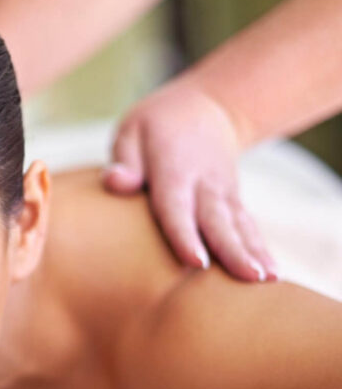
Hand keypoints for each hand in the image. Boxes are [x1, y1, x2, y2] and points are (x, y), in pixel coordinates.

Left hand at [102, 79, 277, 282]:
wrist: (204, 108)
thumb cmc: (155, 127)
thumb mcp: (132, 132)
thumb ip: (124, 161)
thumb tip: (116, 182)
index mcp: (174, 172)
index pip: (177, 209)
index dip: (186, 236)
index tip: (197, 263)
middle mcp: (204, 185)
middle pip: (217, 223)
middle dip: (233, 252)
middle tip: (249, 277)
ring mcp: (224, 194)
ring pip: (239, 227)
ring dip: (253, 254)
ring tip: (267, 280)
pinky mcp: (234, 202)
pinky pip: (248, 228)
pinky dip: (261, 249)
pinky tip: (272, 276)